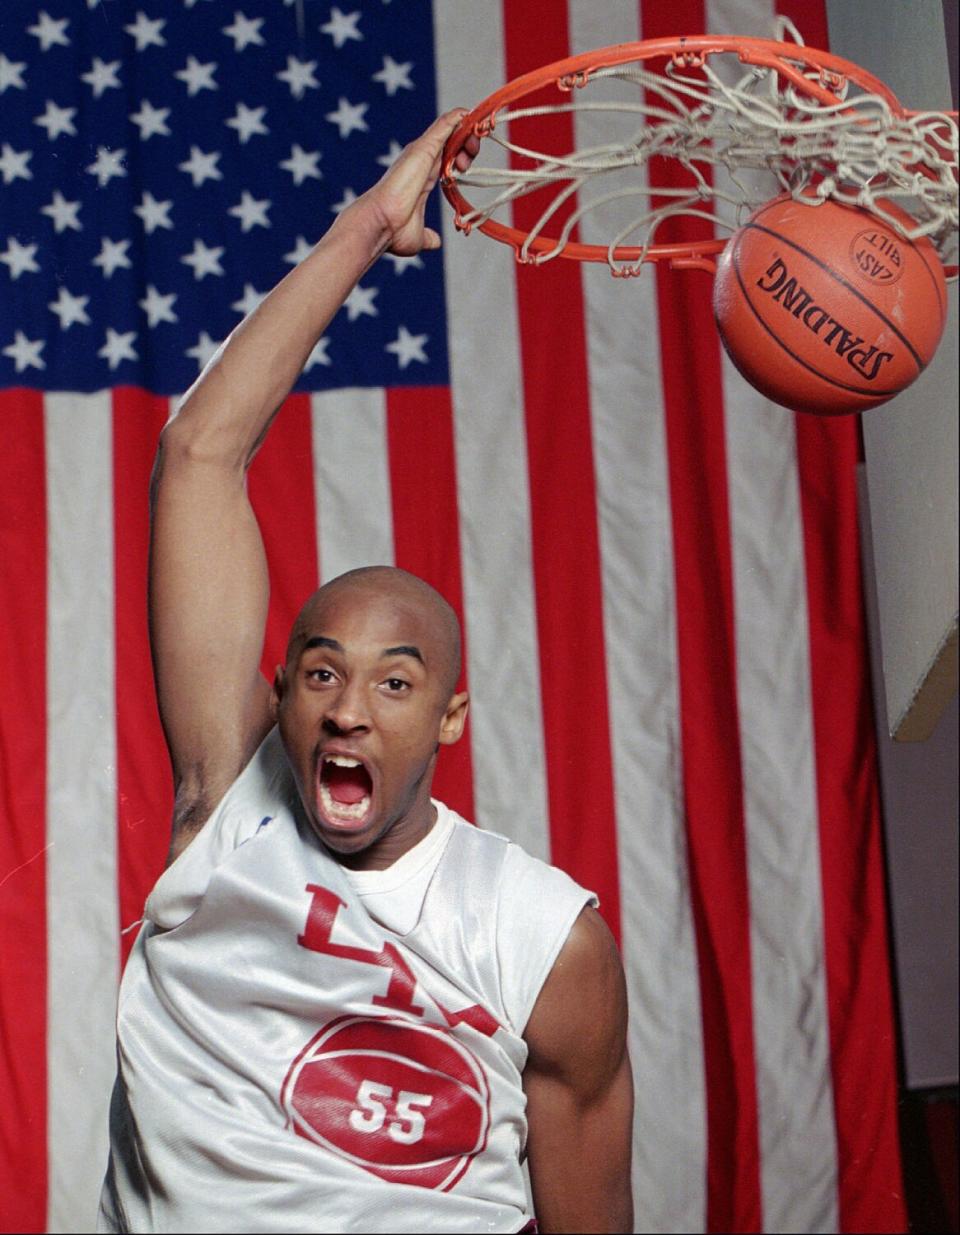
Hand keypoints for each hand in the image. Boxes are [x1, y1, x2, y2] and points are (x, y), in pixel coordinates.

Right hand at [348, 109, 480, 256]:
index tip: (467, 170)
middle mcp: (421, 160)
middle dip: (468, 144)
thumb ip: (429, 236)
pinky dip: (461, 118)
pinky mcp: (424, 147)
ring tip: (476, 143)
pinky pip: (447, 123)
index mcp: (423, 176)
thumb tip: (435, 242)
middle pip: (451, 139)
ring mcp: (422, 152)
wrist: (381, 225)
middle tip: (468, 163)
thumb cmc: (393, 232)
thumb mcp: (418, 237)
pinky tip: (473, 118)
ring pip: (451, 128)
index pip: (446, 156)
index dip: (462, 157)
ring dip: (469, 132)